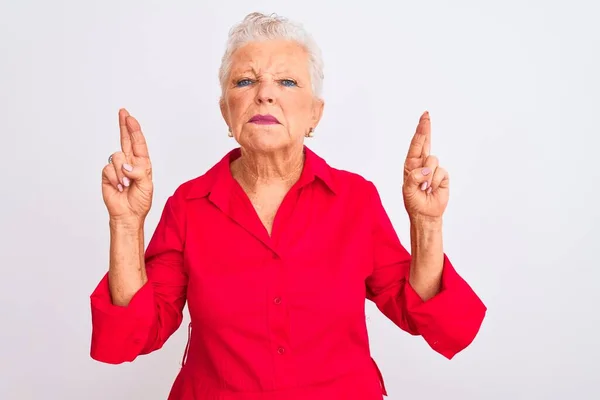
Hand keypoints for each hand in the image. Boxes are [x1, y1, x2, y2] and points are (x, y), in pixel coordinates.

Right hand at [102, 109, 152, 223]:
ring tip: (126, 185)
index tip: (130, 117)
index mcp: (142, 163)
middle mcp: (130, 162)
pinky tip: (118, 187)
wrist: (128, 214)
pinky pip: (108, 169)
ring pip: (117, 157)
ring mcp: (118, 167)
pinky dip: (115, 178)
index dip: (134, 130)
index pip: (138, 143)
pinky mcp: (107, 174)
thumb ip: (139, 173)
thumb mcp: (147, 186)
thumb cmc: (140, 201)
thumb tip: (127, 165)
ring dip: (122, 172)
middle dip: (124, 126)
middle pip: (125, 140)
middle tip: (123, 112)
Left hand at [402, 111, 448, 220]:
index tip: (424, 118)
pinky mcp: (443, 176)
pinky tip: (432, 189)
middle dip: (425, 128)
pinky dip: (435, 182)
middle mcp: (421, 163)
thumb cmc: (414, 201)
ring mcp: (433, 169)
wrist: (426, 213)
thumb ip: (413, 178)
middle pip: (426, 142)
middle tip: (426, 115)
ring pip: (433, 161)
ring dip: (427, 177)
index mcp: (410, 164)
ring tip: (424, 188)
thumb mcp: (408, 191)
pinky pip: (441, 172)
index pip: (416, 144)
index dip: (420, 130)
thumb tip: (425, 170)